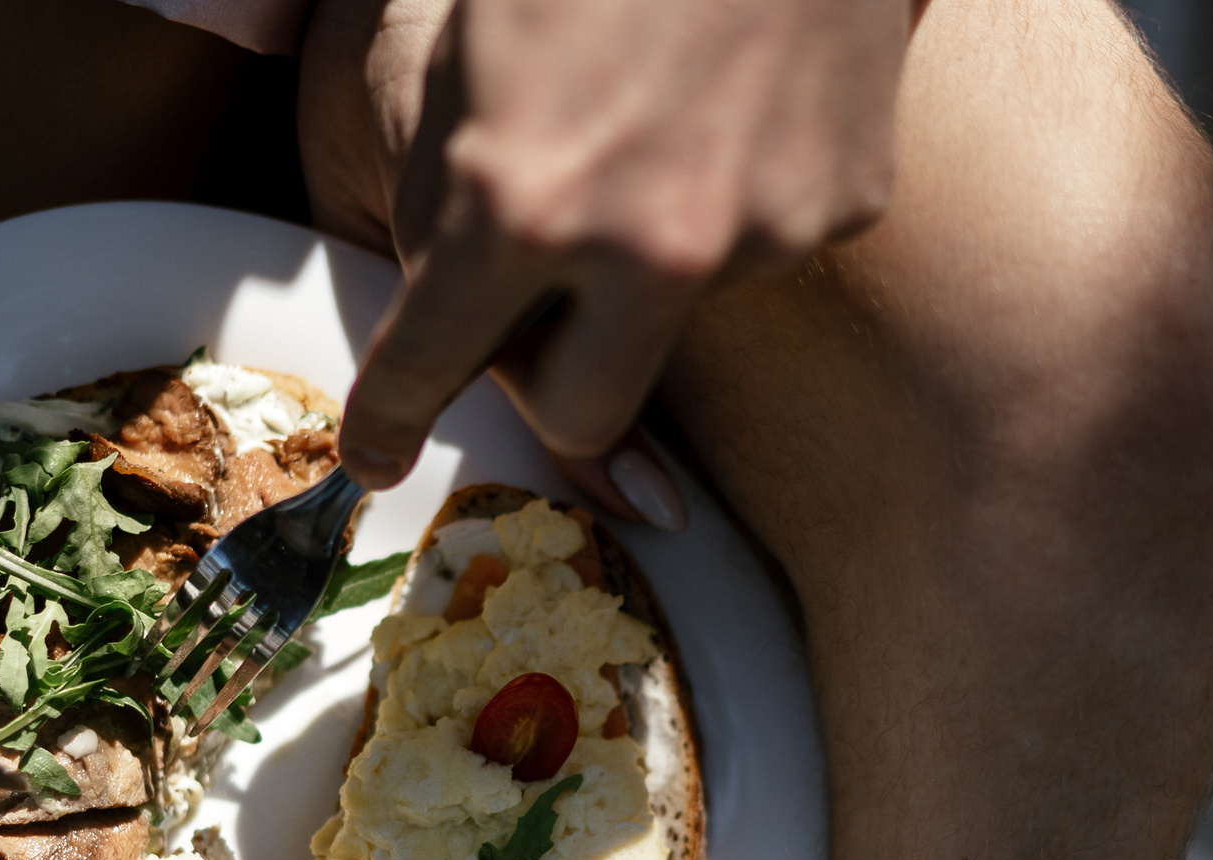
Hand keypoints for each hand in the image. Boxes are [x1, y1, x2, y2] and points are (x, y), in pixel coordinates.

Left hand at [333, 0, 917, 521]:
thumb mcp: (467, 49)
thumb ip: (443, 187)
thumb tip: (438, 298)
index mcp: (519, 198)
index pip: (430, 361)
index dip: (389, 419)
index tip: (375, 458)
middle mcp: (644, 246)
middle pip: (579, 414)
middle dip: (543, 382)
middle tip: (530, 313)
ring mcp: (757, 236)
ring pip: (674, 313)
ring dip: (647, 256)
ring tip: (655, 114)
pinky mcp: (836, 209)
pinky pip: (762, 242)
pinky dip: (736, 194)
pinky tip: (734, 98)